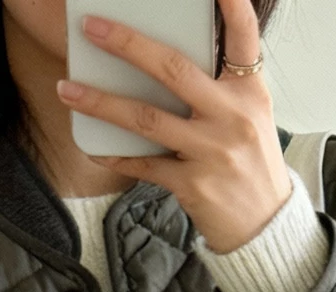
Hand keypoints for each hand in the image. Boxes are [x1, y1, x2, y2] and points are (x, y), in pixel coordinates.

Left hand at [59, 0, 290, 253]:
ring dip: (101, 102)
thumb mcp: (250, 117)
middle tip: (92, 27)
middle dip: (128, 44)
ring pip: (147, 118)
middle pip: (174, 70)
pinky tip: (94, 147)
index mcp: (249, 93)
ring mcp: (211, 152)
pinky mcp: (193, 185)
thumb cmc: (252, 166)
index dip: (233, 7)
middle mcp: (231, 118)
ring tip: (69, 89)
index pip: (243, 39)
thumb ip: (218, 88)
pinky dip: (116, 155)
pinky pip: (144, 164)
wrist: (266, 226)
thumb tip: (164, 63)